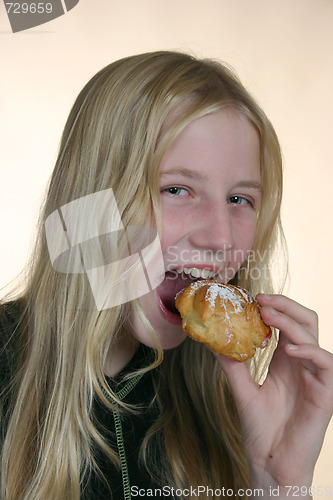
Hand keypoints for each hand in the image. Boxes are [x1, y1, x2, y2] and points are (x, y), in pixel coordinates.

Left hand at [212, 294, 332, 497]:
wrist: (271, 463)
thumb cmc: (261, 430)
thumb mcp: (243, 390)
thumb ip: (232, 364)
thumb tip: (212, 341)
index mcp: (285, 361)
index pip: (287, 323)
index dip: (274, 307)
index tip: (252, 298)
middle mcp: (302, 364)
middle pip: (305, 321)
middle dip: (285, 305)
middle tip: (261, 299)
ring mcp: (315, 377)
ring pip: (313, 336)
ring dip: (291, 321)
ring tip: (267, 315)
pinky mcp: (325, 394)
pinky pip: (326, 363)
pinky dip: (309, 351)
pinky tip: (287, 349)